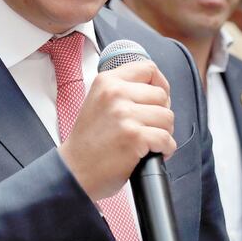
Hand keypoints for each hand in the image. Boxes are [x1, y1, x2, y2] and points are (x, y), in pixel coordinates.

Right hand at [60, 60, 175, 200]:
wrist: (74, 171)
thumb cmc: (88, 142)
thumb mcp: (98, 102)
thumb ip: (123, 90)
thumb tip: (158, 90)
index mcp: (107, 81)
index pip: (148, 69)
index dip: (160, 85)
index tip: (158, 100)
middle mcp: (115, 93)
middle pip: (161, 95)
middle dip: (161, 114)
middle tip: (149, 127)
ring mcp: (125, 115)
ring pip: (167, 117)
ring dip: (164, 132)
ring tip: (148, 141)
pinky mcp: (134, 137)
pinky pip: (167, 139)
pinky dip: (165, 149)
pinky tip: (152, 153)